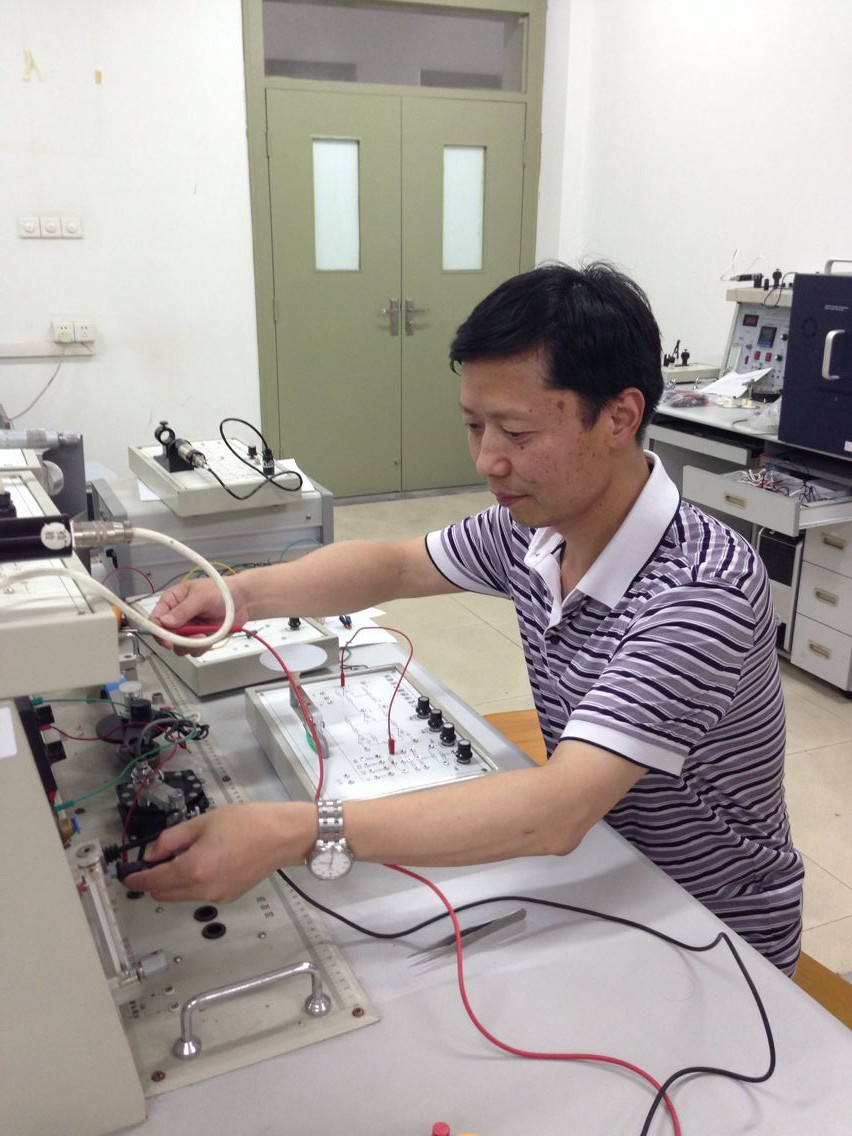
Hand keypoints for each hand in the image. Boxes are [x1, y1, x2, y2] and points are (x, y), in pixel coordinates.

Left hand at [126, 802, 317, 902]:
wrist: (282, 836)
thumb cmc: (246, 822)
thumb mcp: (203, 822)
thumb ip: (172, 839)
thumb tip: (152, 854)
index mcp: (192, 869)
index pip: (152, 881)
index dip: (135, 879)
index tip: (125, 875)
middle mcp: (202, 890)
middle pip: (163, 894)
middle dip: (154, 880)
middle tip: (156, 859)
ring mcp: (216, 897)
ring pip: (181, 895)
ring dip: (174, 882)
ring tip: (186, 855)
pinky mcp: (228, 897)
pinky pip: (199, 894)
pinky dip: (192, 883)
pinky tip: (205, 862)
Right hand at [151, 577, 248, 654]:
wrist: (242, 600)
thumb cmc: (221, 591)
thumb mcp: (201, 596)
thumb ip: (184, 609)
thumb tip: (166, 621)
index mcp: (172, 601)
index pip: (156, 619)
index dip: (158, 631)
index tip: (167, 640)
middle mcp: (177, 617)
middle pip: (166, 637)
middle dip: (180, 640)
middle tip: (195, 636)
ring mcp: (187, 629)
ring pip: (179, 647)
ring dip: (193, 644)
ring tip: (206, 633)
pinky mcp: (198, 639)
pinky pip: (193, 651)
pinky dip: (203, 647)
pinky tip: (211, 636)